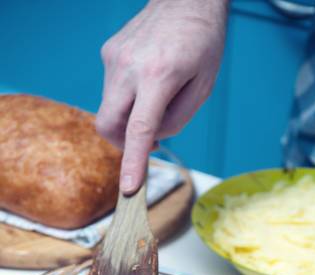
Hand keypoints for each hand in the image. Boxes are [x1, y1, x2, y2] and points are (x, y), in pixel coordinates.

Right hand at [96, 0, 227, 193]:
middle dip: (121, 144)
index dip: (133, 161)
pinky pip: (111, 91)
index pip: (139, 129)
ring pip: (108, 109)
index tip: (128, 188)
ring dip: (128, 117)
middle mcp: (130, 66)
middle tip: (146, 142)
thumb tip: (150, 139)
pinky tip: (147, 81)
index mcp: (159, 76)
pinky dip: (127, 98)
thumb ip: (177, 120)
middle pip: (109, 125)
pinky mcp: (108, 53)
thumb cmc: (202, 43)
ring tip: (156, 97)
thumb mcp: (203, 88)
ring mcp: (114, 58)